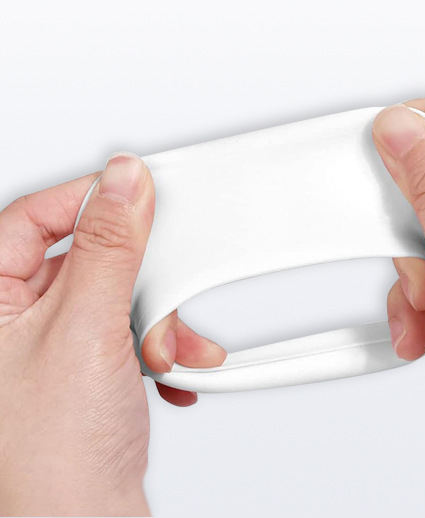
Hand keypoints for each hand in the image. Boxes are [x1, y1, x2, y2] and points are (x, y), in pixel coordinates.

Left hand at [0, 155, 225, 514]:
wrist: (88, 517)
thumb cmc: (57, 452)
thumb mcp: (86, 330)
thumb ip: (109, 247)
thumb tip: (124, 182)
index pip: (34, 217)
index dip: (88, 199)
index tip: (138, 192)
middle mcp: (16, 316)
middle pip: (87, 254)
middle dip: (139, 280)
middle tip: (160, 293)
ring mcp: (56, 338)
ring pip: (118, 292)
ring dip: (157, 319)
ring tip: (163, 353)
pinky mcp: (90, 358)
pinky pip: (130, 323)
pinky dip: (158, 341)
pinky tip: (165, 368)